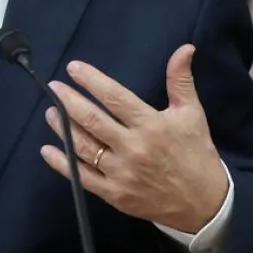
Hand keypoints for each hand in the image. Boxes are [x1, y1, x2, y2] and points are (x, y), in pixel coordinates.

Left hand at [39, 44, 228, 233]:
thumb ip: (181, 80)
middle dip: (69, 101)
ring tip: (51, 112)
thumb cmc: (196, 154)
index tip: (73, 68)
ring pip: (83, 146)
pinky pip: (82, 176)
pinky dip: (62, 163)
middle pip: (93, 120)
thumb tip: (184, 48)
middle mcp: (134, 148)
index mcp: (152, 125)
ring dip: (63, 128)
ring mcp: (121, 173)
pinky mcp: (114, 194)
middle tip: (53, 88)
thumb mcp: (192, 114)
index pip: (115, 98)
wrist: (205, 204)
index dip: (92, 81)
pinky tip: (48, 150)